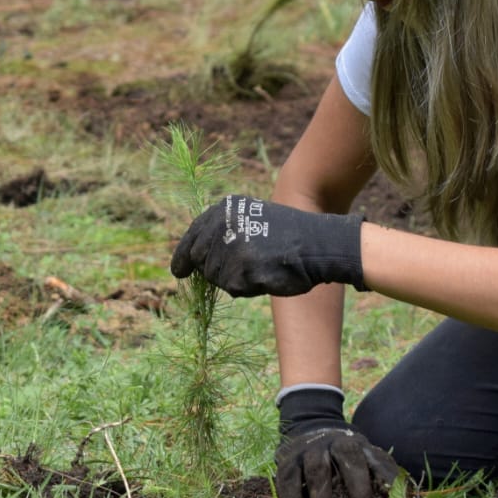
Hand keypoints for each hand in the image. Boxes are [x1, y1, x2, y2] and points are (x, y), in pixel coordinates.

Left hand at [169, 195, 362, 297]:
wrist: (319, 243)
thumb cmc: (289, 236)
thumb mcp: (252, 220)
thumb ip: (224, 232)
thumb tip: (194, 258)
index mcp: (224, 209)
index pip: (193, 236)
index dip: (182, 257)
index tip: (178, 272)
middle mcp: (223, 224)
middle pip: (200, 261)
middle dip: (216, 271)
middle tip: (246, 268)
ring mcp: (230, 247)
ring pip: (216, 278)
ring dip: (235, 280)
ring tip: (261, 268)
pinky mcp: (240, 269)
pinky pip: (233, 288)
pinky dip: (248, 288)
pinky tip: (266, 276)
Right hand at [275, 387, 400, 497]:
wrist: (308, 429)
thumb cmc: (344, 455)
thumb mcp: (364, 456)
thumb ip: (381, 473)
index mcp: (352, 443)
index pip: (364, 454)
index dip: (373, 473)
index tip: (378, 494)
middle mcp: (330, 443)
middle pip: (343, 456)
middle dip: (354, 478)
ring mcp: (308, 451)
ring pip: (315, 469)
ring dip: (321, 495)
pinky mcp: (287, 462)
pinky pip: (286, 478)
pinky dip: (290, 496)